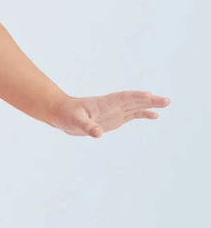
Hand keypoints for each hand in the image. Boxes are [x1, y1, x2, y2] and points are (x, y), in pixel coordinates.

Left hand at [48, 90, 170, 136]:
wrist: (62, 114)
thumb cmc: (67, 114)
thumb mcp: (75, 122)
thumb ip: (87, 127)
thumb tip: (98, 133)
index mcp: (104, 102)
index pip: (122, 97)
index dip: (135, 96)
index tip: (148, 94)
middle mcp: (112, 105)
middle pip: (134, 100)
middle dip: (149, 100)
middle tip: (166, 100)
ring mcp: (115, 111)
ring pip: (135, 106)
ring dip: (150, 105)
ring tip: (166, 104)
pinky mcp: (115, 118)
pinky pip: (132, 114)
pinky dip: (143, 114)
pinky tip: (154, 115)